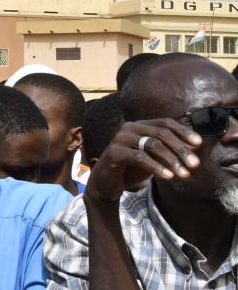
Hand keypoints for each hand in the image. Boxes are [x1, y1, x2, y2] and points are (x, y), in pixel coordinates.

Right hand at [86, 119, 201, 203]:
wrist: (107, 182)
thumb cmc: (132, 169)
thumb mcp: (153, 158)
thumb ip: (168, 151)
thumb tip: (194, 149)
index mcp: (139, 125)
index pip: (165, 123)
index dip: (183, 131)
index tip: (198, 143)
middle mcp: (129, 128)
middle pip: (161, 133)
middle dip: (181, 149)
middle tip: (195, 164)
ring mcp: (120, 138)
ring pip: (152, 145)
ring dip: (172, 160)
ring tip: (184, 174)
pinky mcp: (114, 152)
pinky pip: (140, 157)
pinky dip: (156, 167)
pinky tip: (168, 177)